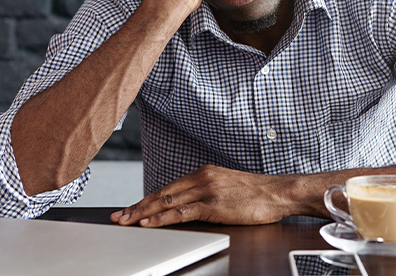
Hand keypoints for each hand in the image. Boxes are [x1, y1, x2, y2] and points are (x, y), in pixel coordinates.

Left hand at [110, 165, 295, 226]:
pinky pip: (182, 211)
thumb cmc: (255, 193)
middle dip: (138, 206)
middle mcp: (202, 178)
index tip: (131, 208)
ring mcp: (207, 190)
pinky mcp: (214, 204)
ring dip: (144, 213)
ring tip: (126, 221)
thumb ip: (206, 192)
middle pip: (162, 193)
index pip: (168, 187)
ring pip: (167, 202)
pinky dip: (163, 218)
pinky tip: (150, 223)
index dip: (146, 199)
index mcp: (204, 172)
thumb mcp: (226, 187)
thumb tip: (187, 205)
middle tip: (119, 216)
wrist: (277, 192)